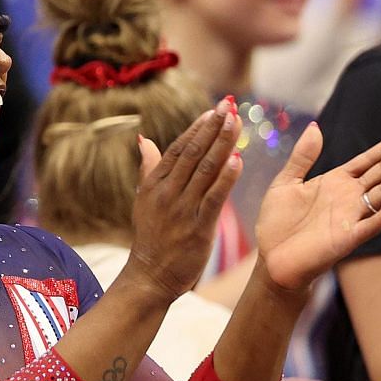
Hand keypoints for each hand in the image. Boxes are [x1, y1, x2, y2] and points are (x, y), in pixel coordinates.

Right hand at [121, 103, 242, 302]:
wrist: (150, 275)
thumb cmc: (151, 236)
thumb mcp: (143, 199)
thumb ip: (148, 167)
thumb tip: (143, 139)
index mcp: (154, 183)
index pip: (179, 147)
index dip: (198, 127)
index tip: (214, 108)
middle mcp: (167, 192)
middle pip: (193, 153)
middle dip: (212, 127)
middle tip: (228, 105)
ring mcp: (182, 208)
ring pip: (205, 170)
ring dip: (222, 144)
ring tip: (236, 123)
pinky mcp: (197, 227)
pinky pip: (213, 198)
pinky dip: (226, 178)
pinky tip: (237, 160)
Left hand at [254, 122, 380, 289]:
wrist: (271, 258)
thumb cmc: (279, 223)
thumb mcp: (286, 182)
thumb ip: (302, 157)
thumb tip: (315, 127)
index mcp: (337, 182)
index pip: (372, 160)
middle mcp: (350, 198)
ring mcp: (351, 218)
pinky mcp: (346, 239)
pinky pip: (369, 226)